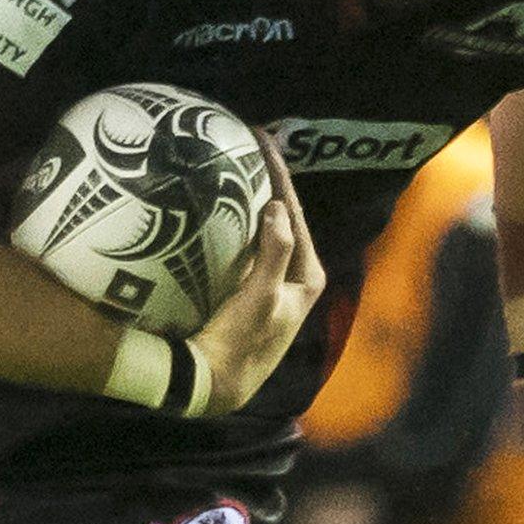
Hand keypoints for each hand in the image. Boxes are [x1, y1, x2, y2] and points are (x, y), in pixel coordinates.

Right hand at [189, 133, 325, 414]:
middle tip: (251, 144)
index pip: (294, 213)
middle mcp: (295, 277)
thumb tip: (276, 207)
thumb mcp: (262, 296)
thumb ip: (274, 252)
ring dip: (254, 199)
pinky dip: (239, 223)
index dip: (280, 175)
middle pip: (282, 217)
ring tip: (239, 163)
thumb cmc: (242, 341)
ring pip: (265, 230)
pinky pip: (248, 245)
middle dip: (269, 181)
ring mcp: (273, 282)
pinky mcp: (251, 289)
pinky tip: (225, 206)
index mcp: (307, 276)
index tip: (264, 141)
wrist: (216, 382)